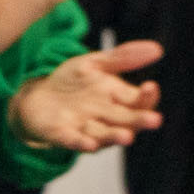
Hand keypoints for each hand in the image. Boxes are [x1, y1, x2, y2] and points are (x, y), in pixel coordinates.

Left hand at [10, 43, 163, 152]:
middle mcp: (105, 117)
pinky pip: (74, 141)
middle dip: (140, 121)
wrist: (36, 94)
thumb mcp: (95, 63)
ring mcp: (85, 128)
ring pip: (104, 135)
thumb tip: (158, 49)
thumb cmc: (71, 82)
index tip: (151, 86)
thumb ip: (122, 58)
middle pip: (127, 121)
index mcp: (116, 98)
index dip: (147, 96)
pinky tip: (90, 144)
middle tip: (155, 120)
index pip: (139, 101)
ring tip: (128, 137)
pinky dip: (81, 143)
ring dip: (115, 136)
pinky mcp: (62, 135)